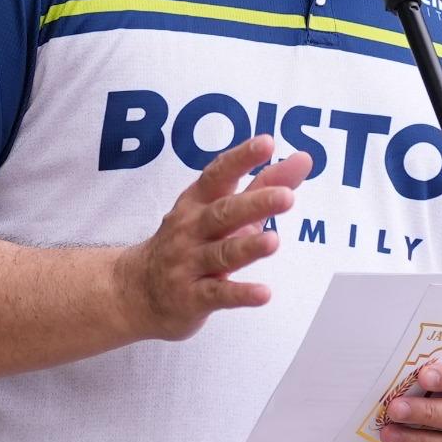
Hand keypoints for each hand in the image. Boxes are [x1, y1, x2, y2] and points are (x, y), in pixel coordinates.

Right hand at [115, 135, 313, 342]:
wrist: (138, 290)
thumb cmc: (190, 242)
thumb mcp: (221, 209)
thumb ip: (264, 185)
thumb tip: (303, 159)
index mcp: (198, 202)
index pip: (218, 174)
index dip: (241, 158)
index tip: (266, 143)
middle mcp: (191, 229)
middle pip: (223, 213)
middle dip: (255, 203)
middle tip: (286, 196)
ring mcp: (189, 264)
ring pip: (221, 253)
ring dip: (247, 246)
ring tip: (273, 241)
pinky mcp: (192, 297)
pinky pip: (218, 294)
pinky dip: (241, 294)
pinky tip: (264, 294)